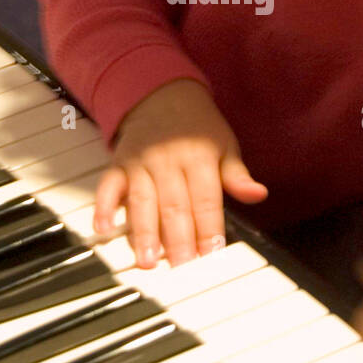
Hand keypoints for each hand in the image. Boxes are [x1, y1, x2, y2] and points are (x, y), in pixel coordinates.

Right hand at [92, 78, 267, 267]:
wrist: (162, 94)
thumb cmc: (197, 126)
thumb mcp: (225, 145)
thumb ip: (237, 176)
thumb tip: (258, 194)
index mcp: (199, 157)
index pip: (206, 200)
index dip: (209, 229)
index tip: (212, 255)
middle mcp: (168, 160)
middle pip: (174, 205)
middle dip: (178, 240)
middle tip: (181, 269)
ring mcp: (141, 162)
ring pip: (142, 201)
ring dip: (144, 232)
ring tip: (148, 261)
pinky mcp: (119, 164)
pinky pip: (108, 186)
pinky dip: (104, 207)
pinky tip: (104, 228)